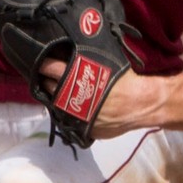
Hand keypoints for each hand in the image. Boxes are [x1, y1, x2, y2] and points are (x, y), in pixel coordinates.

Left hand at [37, 59, 167, 138]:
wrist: (140, 104)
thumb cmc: (125, 79)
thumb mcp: (105, 62)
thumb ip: (88, 62)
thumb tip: (79, 53)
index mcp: (73, 79)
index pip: (49, 69)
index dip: (45, 65)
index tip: (42, 63)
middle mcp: (69, 98)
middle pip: (50, 88)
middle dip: (49, 82)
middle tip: (51, 77)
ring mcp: (75, 116)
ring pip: (57, 106)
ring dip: (57, 99)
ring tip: (62, 92)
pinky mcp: (83, 129)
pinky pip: (71, 120)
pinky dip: (71, 113)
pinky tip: (75, 108)